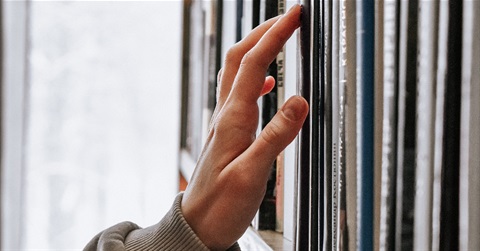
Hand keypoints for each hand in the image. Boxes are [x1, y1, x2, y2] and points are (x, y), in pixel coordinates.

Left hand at [181, 5, 307, 249]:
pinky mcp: (228, 133)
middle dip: (264, 32)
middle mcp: (225, 115)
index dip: (274, 36)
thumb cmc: (220, 206)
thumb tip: (299, 100)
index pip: (254, 64)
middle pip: (240, 59)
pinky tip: (268, 83)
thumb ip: (275, 137)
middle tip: (288, 17)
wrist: (198, 225)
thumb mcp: (252, 174)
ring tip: (278, 37)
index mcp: (232, 120)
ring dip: (257, 49)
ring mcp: (225, 123)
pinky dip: (255, 78)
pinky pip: (239, 94)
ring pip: (236, 72)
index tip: (294, 16)